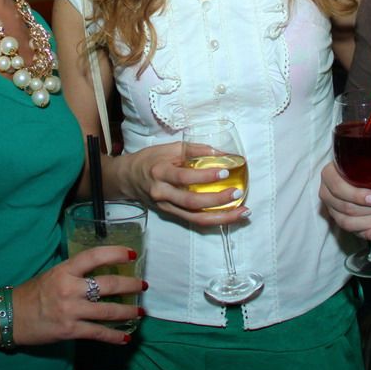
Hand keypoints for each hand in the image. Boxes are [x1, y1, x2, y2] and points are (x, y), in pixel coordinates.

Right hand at [12, 246, 143, 345]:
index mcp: (64, 270)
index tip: (132, 254)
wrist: (9, 317)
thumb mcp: (53, 274)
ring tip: (140, 312)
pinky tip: (126, 337)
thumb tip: (100, 270)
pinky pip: (98, 333)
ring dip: (128, 312)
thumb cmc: (32, 293)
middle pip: (108, 285)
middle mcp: (69, 289)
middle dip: (130, 285)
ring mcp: (70, 311)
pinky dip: (114, 336)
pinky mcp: (70, 330)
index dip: (115, 253)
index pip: (94, 256)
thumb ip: (75, 273)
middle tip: (142, 285)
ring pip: (108, 311)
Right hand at [117, 142, 248, 225]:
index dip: (205, 176)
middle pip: (192, 203)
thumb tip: (222, 152)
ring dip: (222, 218)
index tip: (225, 171)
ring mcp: (167, 207)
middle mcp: (163, 193)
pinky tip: (230, 216)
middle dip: (217, 200)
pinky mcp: (172, 215)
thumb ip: (195, 149)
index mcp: (160, 173)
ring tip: (242, 212)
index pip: (184, 177)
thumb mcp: (169, 148)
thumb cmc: (150, 160)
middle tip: (237, 193)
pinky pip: (195, 221)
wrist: (128, 179)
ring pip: (196, 218)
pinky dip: (214, 220)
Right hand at [319, 163, 370, 241]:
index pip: (338, 188)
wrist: (366, 179)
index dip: (357, 195)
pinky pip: (354, 232)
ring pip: (349, 222)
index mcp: (329, 175)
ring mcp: (333, 210)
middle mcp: (327, 194)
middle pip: (347, 207)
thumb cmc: (366, 169)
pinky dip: (368, 233)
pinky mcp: (342, 222)